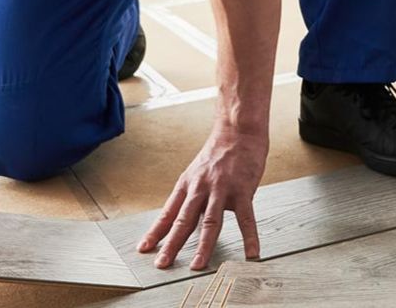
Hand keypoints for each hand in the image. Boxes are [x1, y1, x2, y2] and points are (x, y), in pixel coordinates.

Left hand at [137, 125, 267, 269]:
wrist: (238, 130)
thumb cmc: (220, 152)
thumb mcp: (198, 172)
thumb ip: (194, 196)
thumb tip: (189, 219)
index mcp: (187, 185)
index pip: (168, 213)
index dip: (155, 232)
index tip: (144, 249)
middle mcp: (200, 188)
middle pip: (183, 221)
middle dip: (172, 244)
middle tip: (162, 265)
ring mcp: (221, 189)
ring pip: (210, 222)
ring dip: (203, 246)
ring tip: (198, 266)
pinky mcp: (242, 189)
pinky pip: (246, 218)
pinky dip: (249, 237)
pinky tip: (251, 253)